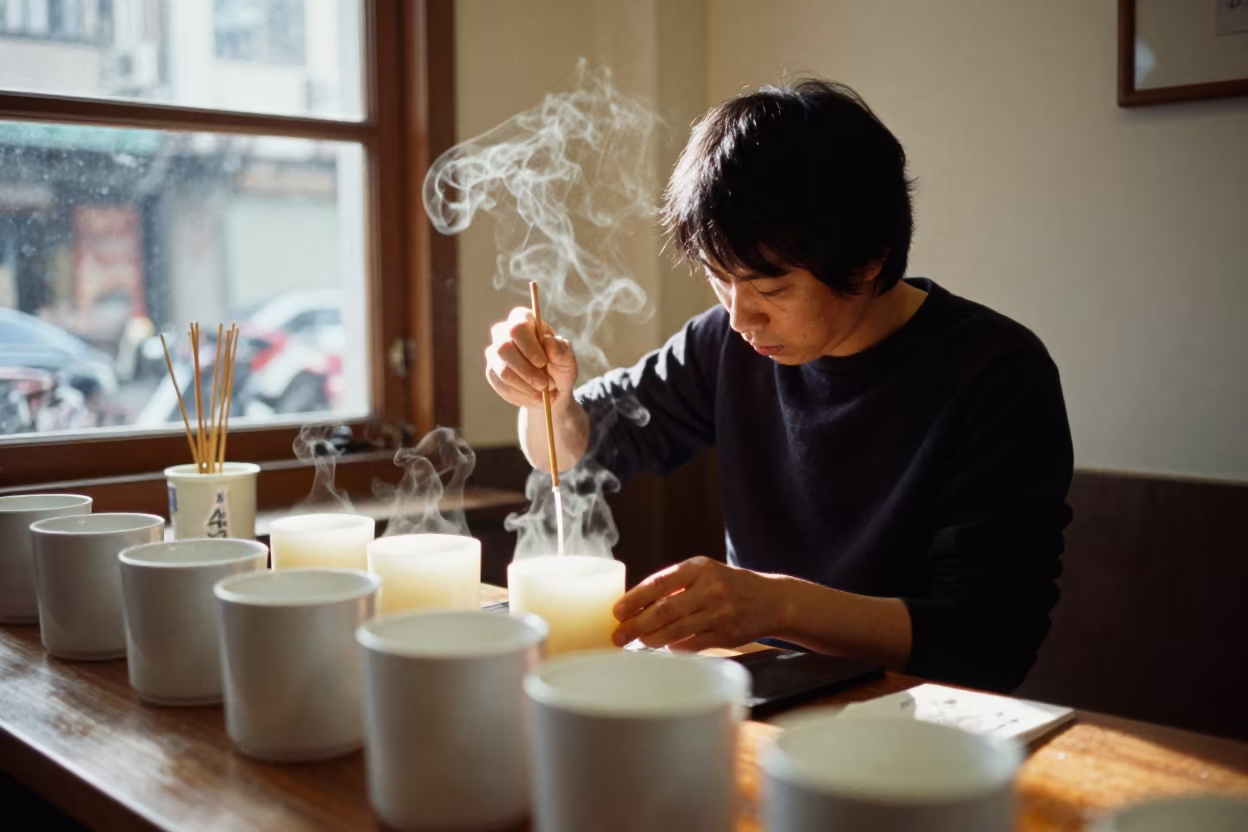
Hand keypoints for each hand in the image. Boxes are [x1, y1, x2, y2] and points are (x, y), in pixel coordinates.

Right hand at [485, 307, 577, 408]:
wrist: (550, 389)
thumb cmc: (559, 367)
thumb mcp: (567, 359)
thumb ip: (561, 350)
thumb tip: (548, 342)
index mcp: (524, 321)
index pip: (517, 326)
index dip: (529, 346)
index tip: (543, 363)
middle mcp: (504, 333)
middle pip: (504, 348)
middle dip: (527, 371)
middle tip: (546, 385)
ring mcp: (495, 353)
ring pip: (503, 371)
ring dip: (526, 386)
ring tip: (544, 393)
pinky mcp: (492, 372)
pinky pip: (502, 386)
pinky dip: (521, 395)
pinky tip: (535, 397)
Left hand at [611, 557, 784, 651]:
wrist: (770, 600)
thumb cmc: (728, 585)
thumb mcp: (704, 572)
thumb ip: (675, 584)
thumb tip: (635, 603)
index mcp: (699, 568)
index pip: (659, 584)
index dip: (634, 599)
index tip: (617, 611)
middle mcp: (709, 589)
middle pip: (664, 611)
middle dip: (636, 625)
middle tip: (618, 636)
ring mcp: (718, 614)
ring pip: (675, 631)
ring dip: (651, 639)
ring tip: (637, 642)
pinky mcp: (725, 636)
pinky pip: (691, 645)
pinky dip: (674, 647)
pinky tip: (663, 647)